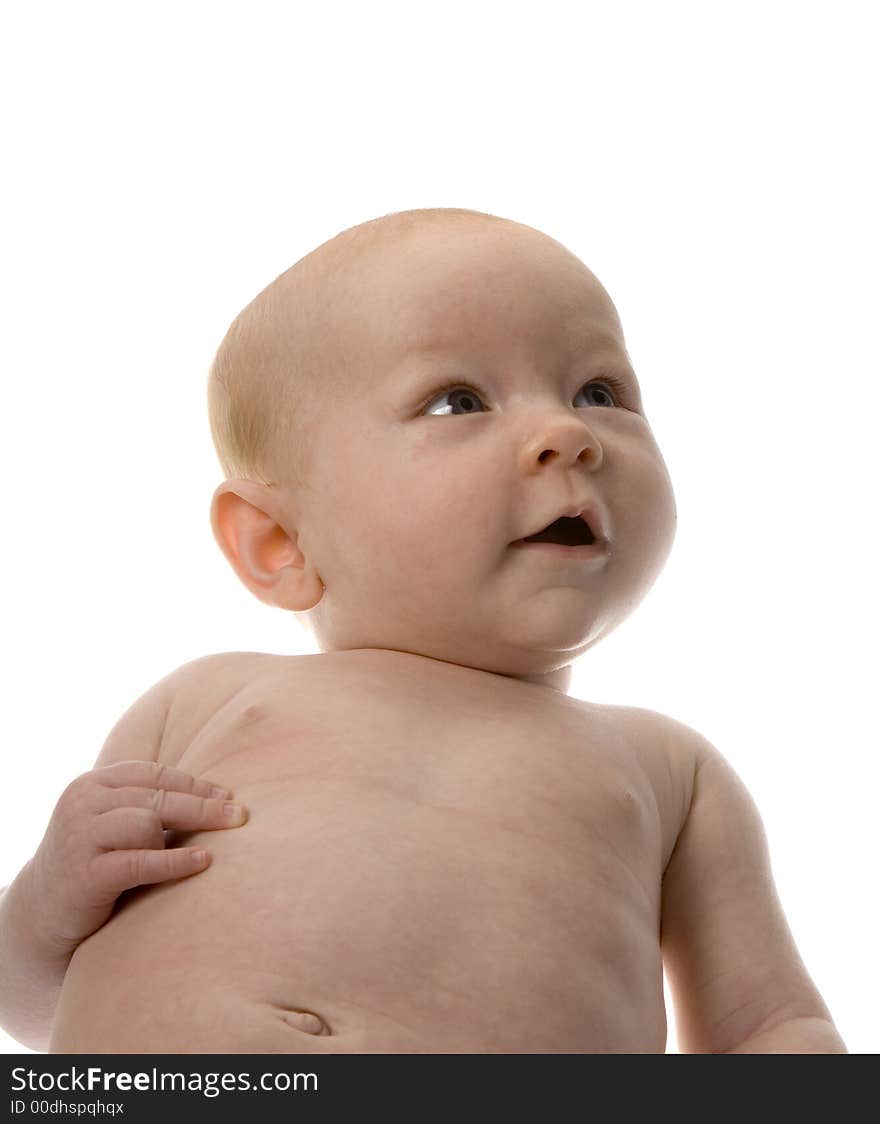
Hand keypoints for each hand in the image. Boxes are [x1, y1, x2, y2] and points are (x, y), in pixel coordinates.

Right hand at [25, 760, 247, 957]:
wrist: (39, 914)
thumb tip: (218, 798)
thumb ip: (149, 806)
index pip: (154, 773)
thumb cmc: (94, 864)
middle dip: (203, 806)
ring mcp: (79, 836)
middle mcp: (82, 802)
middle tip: (240, 816)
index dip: (195, 783)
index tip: (228, 795)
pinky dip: (175, 861)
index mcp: (93, 783)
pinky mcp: (84, 874)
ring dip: (177, 837)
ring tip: (200, 852)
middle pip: (157, 796)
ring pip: (147, 822)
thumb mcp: (113, 825)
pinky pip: (140, 861)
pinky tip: (203, 862)